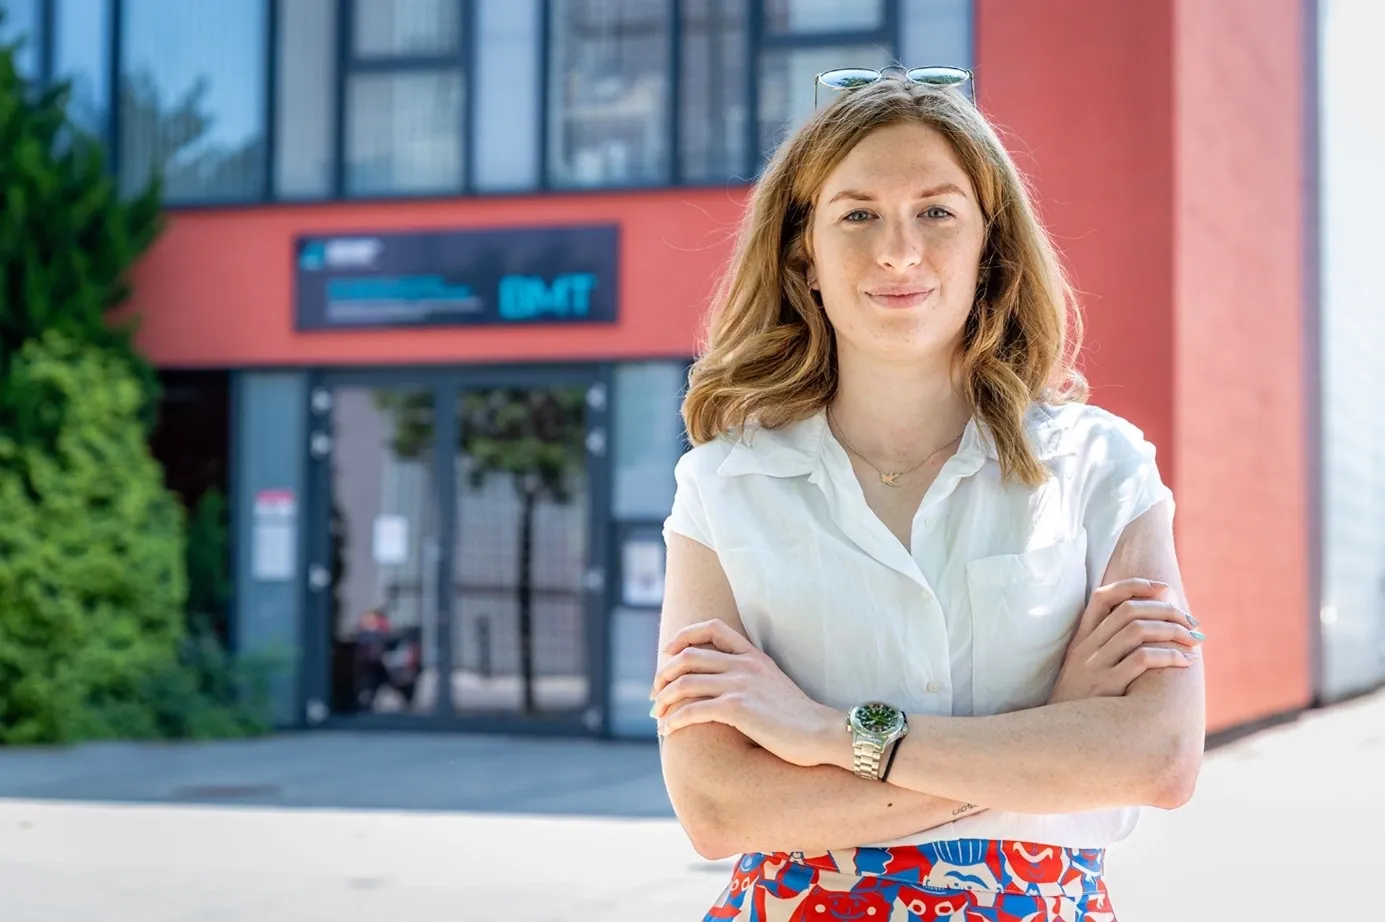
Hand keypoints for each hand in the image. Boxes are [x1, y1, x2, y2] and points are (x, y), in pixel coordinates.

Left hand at [650, 619, 841, 767]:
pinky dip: (675, 719)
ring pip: (685, 682)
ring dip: (664, 699)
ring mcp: (740, 685)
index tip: (669, 653)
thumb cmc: (798, 717)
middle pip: (688, 656)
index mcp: (753, 656)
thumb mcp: (774, 684)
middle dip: (664, 674)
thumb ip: (750, 677)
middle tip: (656, 693)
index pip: (714, 628)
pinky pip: (693, 709)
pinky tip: (669, 730)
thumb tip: (721, 686)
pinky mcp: (737, 709)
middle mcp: (744, 665)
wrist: (821, 733)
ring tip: (658, 715)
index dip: (684, 636)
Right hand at [1048, 578, 1203, 703]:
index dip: (1135, 586)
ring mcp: (1093, 667)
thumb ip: (1107, 650)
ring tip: (1194, 640)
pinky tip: (1185, 662)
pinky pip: (1142, 660)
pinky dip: (1170, 655)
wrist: (1056, 740)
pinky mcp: (1105, 688)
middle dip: (1167, 610)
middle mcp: (1085, 648)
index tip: (1163, 589)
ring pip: (1138, 631)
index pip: (1103, 597)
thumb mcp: (1084, 672)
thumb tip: (1149, 631)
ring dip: (1173, 630)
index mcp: (1081, 639)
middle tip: (1192, 622)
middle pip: (1129, 610)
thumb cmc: (1080, 706)